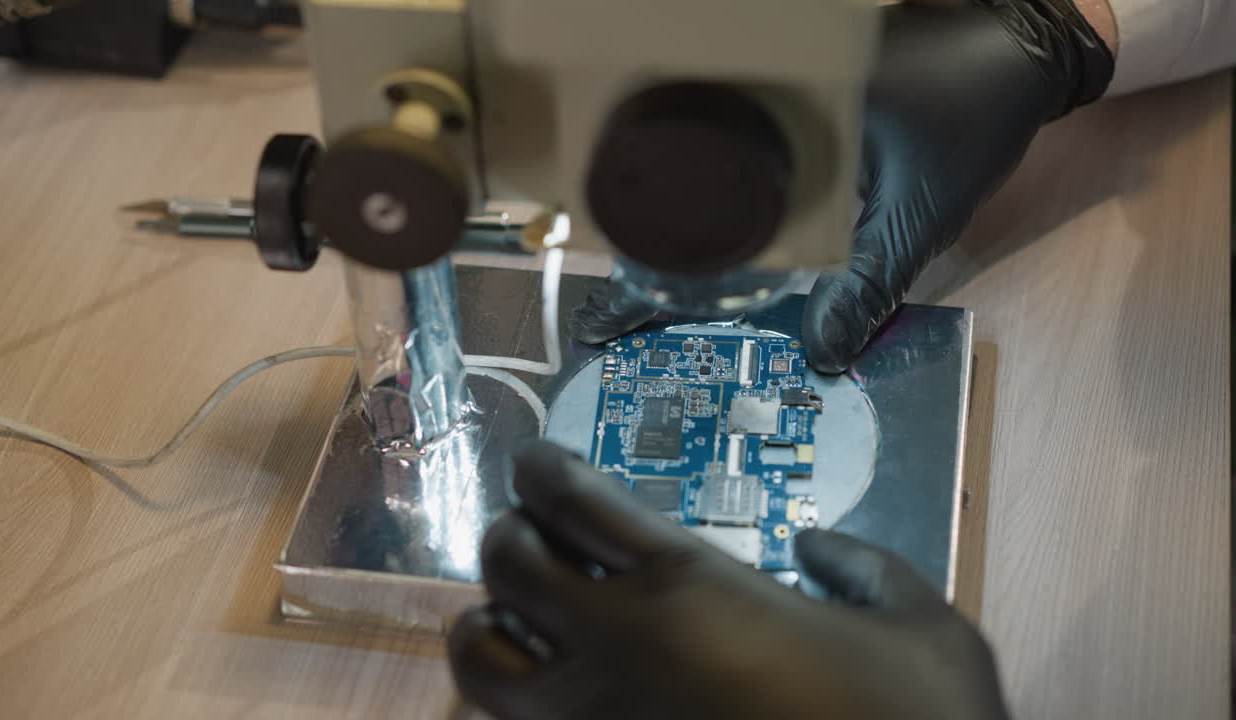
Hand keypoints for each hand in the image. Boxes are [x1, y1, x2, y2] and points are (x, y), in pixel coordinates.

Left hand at [447, 441, 1009, 719]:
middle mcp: (620, 644)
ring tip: (519, 616)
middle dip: (511, 534)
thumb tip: (818, 548)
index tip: (537, 462)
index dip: (542, 468)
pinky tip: (558, 689)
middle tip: (535, 533)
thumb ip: (865, 567)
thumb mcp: (918, 625)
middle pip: (506, 560)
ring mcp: (595, 717)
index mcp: (689, 584)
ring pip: (479, 658)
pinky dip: (517, 697)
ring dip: (488, 623)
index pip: (572, 496)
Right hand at [570, 0, 1113, 372]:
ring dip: (679, 234)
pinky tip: (709, 250)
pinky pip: (737, 162)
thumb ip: (868, 285)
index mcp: (772, 117)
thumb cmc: (971, 118)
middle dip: (646, 258)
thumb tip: (821, 355)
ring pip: (702, 176)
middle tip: (616, 320)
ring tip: (645, 297)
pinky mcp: (782, 105)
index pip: (684, 200)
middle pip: (678, 190)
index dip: (641, 273)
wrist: (1016, 46)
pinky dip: (720, 207)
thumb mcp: (915, 215)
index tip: (600, 322)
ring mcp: (764, 99)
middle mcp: (754, 100)